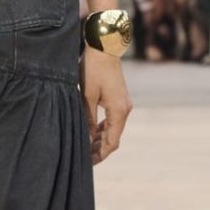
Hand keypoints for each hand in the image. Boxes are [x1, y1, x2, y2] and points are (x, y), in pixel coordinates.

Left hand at [81, 49, 131, 164]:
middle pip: (114, 138)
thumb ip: (87, 120)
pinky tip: (92, 131)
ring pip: (113, 129)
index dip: (100, 155)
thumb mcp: (86, 96)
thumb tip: (86, 141)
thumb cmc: (93, 70)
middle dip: (100, 149)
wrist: (104, 47)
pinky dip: (103, 128)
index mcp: (118, 112)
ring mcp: (123, 104)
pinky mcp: (119, 98)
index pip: (112, 142)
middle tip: (84, 157)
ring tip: (86, 146)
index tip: (88, 162)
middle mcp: (125, 110)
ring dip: (101, 139)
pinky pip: (113, 119)